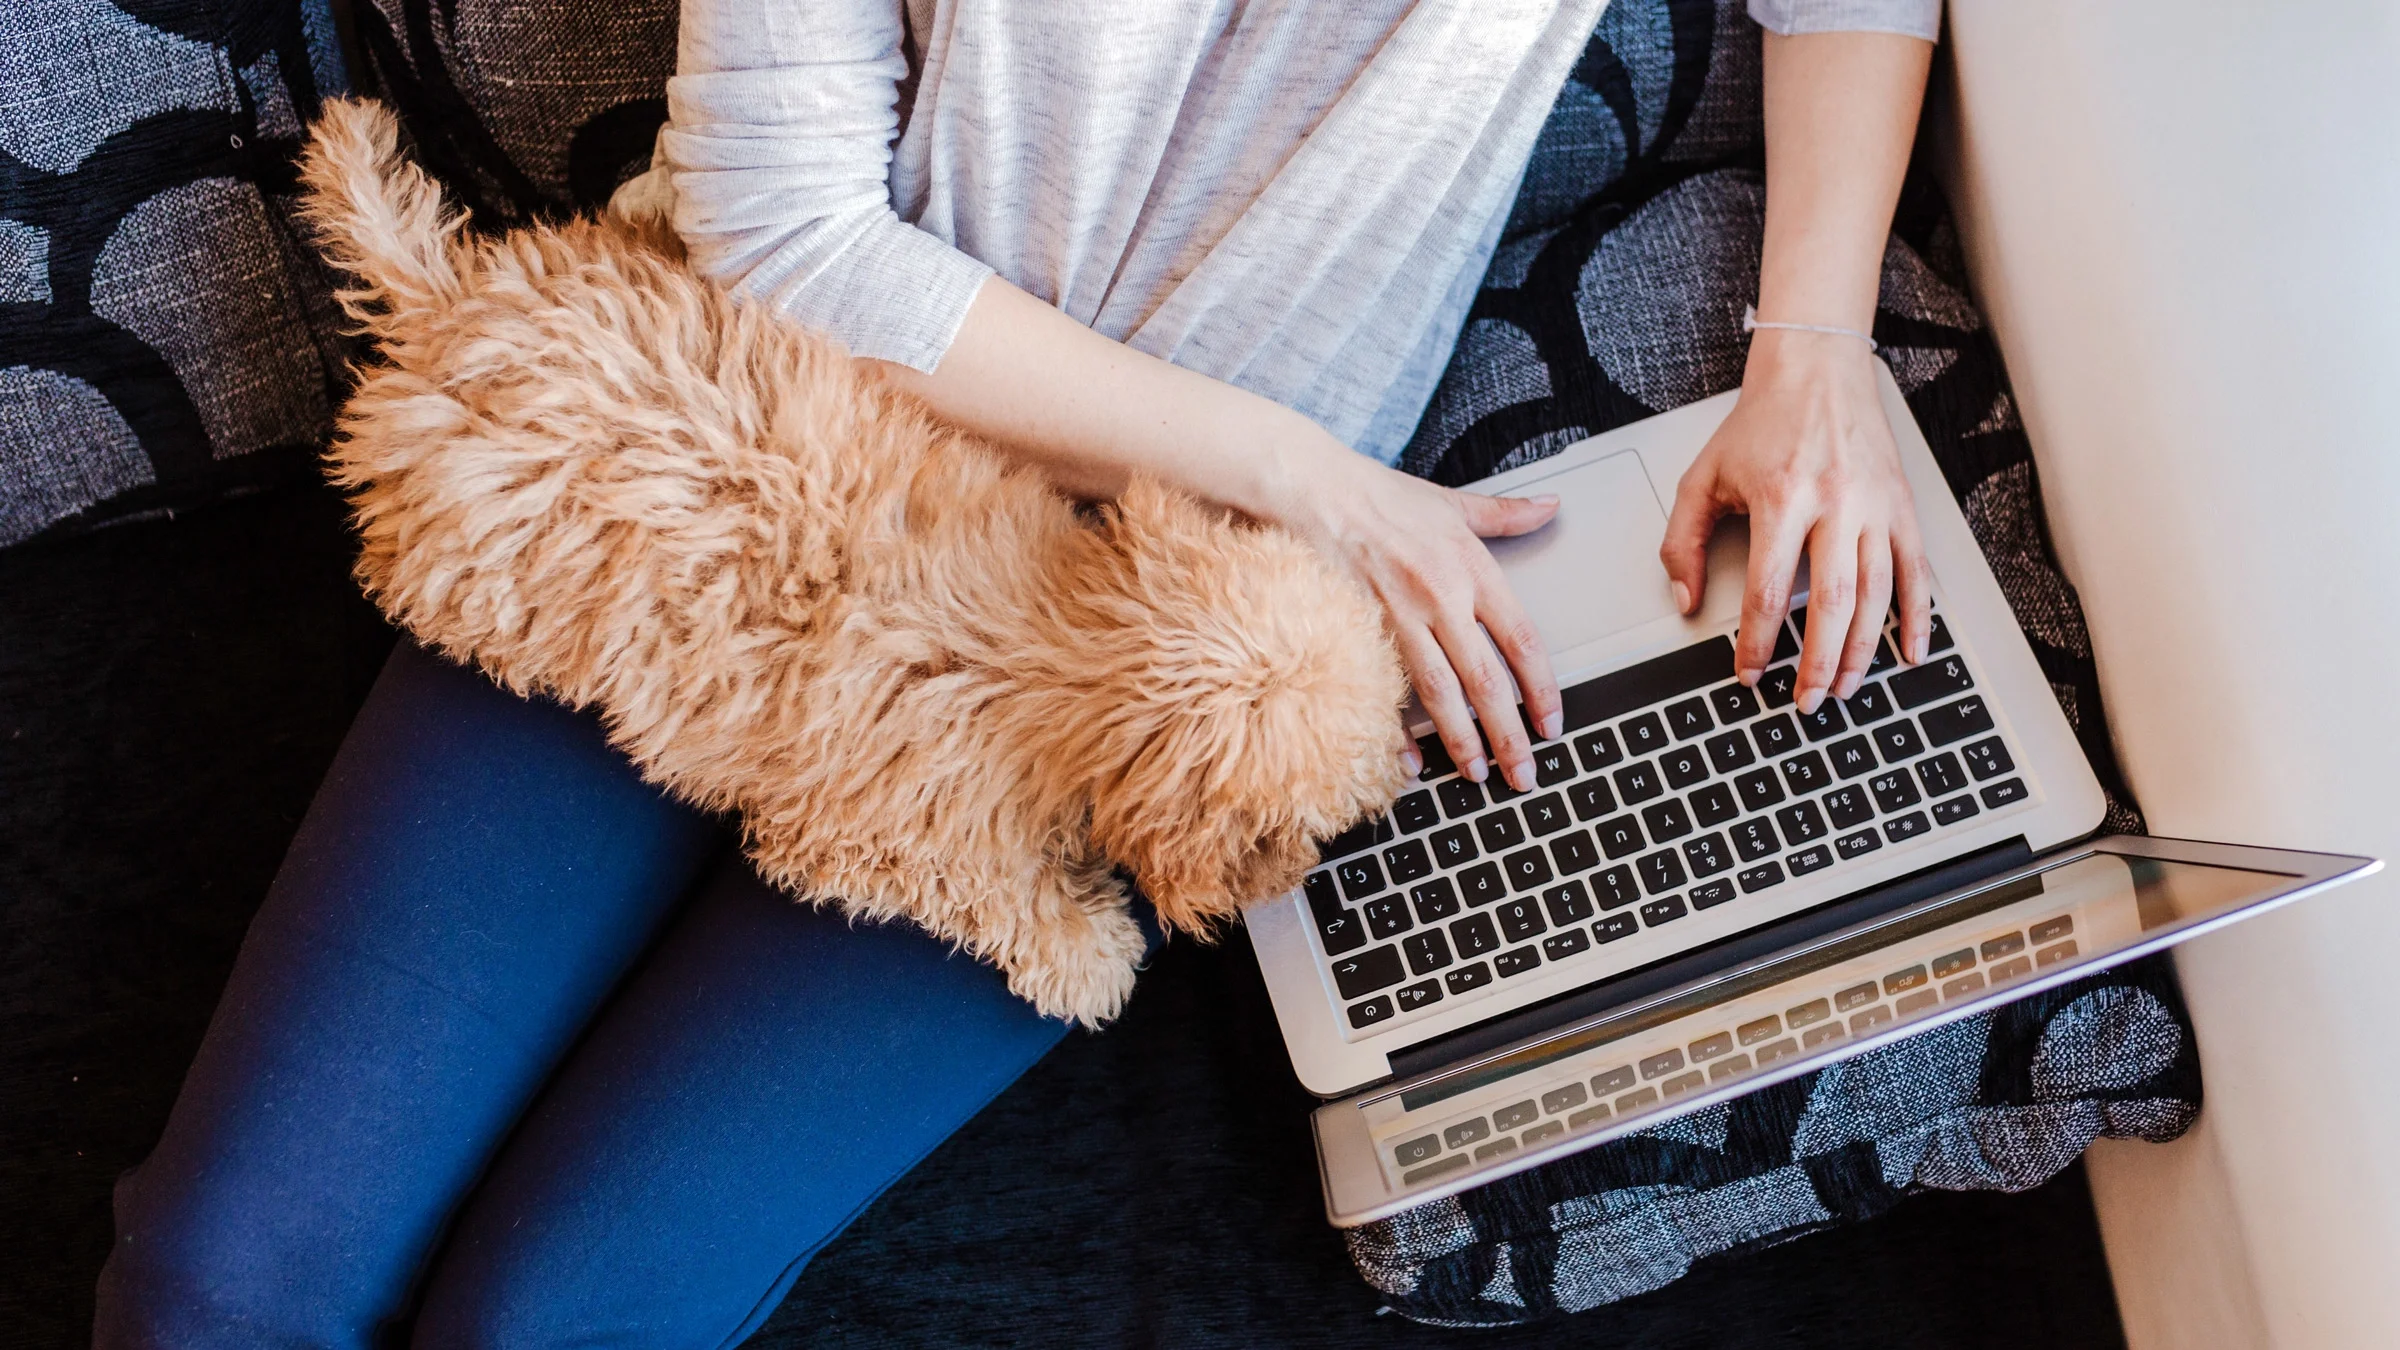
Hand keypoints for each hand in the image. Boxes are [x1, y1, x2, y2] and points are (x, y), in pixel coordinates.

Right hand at [1272, 450, 1562, 791]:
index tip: (1551, 723)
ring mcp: (1399, 619)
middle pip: (1487, 681)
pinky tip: (1411, 761)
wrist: (1314, 490)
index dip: (1542, 689)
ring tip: (1478, 773)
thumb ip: (1506, 514)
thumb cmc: (1380, 495)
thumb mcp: (1452, 501)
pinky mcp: (1361, 632)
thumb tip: (1551, 507)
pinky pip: (1385, 691)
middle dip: (1509, 734)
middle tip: (1524, 773)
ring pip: (1441, 694)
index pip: (1522, 641)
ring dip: (1463, 741)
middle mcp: (1442, 599)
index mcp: (1472, 569)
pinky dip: (1397, 731)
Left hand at [1659, 331, 1932, 713]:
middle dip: (1817, 661)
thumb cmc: (1759, 425)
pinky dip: (1917, 617)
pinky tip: (1910, 652)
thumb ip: (1681, 542)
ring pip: (1876, 594)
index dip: (1755, 641)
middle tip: (1805, 701)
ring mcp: (1876, 507)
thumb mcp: (1702, 477)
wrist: (1817, 371)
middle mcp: (1835, 504)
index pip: (1767, 590)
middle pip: (1830, 601)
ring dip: (1862, 650)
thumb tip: (1685, 601)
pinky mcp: (1903, 507)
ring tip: (1844, 688)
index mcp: (1782, 498)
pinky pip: (1916, 571)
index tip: (1748, 673)